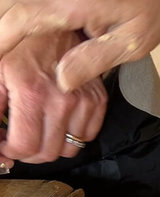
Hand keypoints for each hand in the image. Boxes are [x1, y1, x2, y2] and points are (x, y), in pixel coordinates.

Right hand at [0, 0, 159, 91]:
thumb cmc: (149, 9)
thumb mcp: (132, 41)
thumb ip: (95, 60)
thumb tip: (63, 81)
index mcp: (73, 4)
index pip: (23, 18)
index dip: (1, 42)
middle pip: (11, 8)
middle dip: (3, 36)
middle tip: (4, 65)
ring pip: (15, 4)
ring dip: (9, 27)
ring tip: (11, 53)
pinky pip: (29, 4)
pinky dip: (19, 18)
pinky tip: (21, 38)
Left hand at [0, 32, 106, 164]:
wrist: (54, 28)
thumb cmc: (21, 49)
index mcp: (31, 93)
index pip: (24, 147)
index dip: (10, 152)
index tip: (5, 146)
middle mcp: (62, 101)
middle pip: (48, 153)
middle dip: (29, 153)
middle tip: (20, 141)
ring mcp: (84, 101)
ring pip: (69, 149)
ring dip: (52, 146)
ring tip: (40, 132)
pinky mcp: (98, 100)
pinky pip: (87, 136)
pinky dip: (72, 136)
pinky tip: (59, 123)